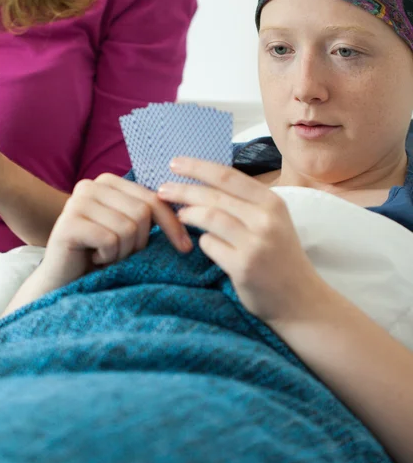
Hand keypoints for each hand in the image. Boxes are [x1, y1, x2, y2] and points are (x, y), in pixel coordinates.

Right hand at [42, 173, 192, 288]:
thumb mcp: (129, 231)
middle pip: (142, 212)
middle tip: (120, 255)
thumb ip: (148, 215)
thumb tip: (192, 211)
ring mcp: (77, 201)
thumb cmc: (100, 258)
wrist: (62, 282)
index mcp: (108, 182)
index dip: (172, 224)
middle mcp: (90, 185)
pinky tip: (93, 259)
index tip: (185, 248)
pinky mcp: (68, 222)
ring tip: (105, 257)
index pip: (153, 198)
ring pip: (128, 228)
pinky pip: (110, 240)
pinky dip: (108, 258)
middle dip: (139, 243)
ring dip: (122, 253)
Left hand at [158, 157, 326, 325]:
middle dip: (182, 189)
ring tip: (178, 215)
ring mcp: (255, 242)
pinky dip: (202, 242)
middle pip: (214, 195)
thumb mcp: (272, 222)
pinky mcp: (243, 265)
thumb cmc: (279, 257)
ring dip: (187, 214)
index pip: (228, 176)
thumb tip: (201, 184)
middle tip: (162, 190)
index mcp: (272, 202)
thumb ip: (244, 204)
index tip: (174, 163)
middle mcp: (266, 219)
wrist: (300, 300)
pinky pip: (210, 245)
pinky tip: (202, 243)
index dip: (197, 167)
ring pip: (209, 216)